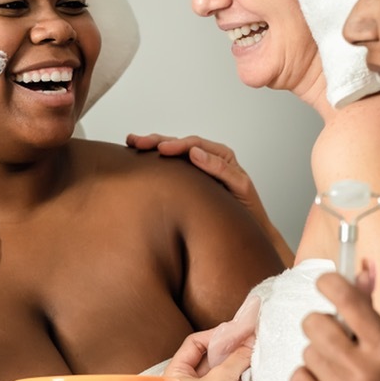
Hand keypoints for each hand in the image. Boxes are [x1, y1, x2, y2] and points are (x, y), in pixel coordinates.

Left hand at [126, 133, 290, 264]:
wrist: (249, 239)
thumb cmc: (217, 221)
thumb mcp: (189, 204)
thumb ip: (172, 189)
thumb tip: (139, 183)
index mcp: (196, 166)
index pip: (171, 149)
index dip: (151, 143)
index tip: (130, 143)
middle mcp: (212, 162)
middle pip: (183, 145)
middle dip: (160, 141)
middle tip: (139, 142)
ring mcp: (227, 169)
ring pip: (203, 149)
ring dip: (183, 146)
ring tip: (163, 147)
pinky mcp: (241, 182)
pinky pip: (224, 168)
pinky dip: (210, 161)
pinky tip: (195, 155)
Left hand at [163, 292, 260, 380]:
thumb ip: (236, 357)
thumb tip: (252, 339)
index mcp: (174, 375)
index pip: (194, 343)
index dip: (216, 334)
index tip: (239, 329)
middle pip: (208, 356)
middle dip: (230, 347)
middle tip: (249, 335)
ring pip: (219, 371)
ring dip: (237, 362)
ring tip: (254, 349)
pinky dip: (239, 378)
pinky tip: (252, 370)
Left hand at [291, 271, 379, 380]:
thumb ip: (375, 312)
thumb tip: (363, 268)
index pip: (345, 298)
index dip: (328, 283)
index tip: (326, 284)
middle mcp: (367, 369)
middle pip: (314, 323)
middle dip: (322, 323)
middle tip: (336, 335)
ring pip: (307, 352)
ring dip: (320, 355)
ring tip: (342, 367)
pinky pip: (298, 380)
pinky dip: (309, 378)